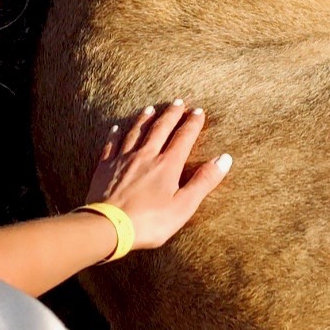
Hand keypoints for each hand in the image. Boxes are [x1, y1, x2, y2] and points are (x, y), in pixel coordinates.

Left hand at [85, 101, 231, 249]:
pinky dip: (115, 134)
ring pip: (136, 132)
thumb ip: (204, 181)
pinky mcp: (105, 168)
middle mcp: (146, 156)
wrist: (110, 227)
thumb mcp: (184, 206)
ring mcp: (123, 160)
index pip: (184, 137)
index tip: (198, 112)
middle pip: (160, 129)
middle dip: (171, 114)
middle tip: (178, 102)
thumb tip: (224, 159)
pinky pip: (111, 145)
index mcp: (167, 165)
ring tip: (151, 108)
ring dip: (144, 119)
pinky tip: (116, 128)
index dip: (192, 124)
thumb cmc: (150, 222)